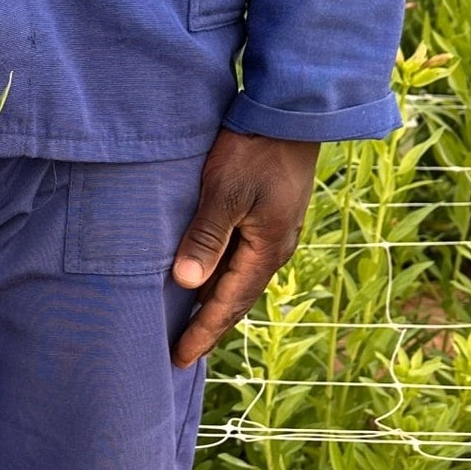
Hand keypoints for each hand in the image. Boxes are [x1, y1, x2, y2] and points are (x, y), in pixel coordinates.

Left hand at [170, 129, 319, 367]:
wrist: (291, 112)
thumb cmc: (255, 150)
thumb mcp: (225, 193)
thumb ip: (206, 238)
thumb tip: (186, 284)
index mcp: (267, 250)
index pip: (228, 304)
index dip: (203, 332)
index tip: (180, 357)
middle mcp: (274, 248)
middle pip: (237, 300)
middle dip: (210, 327)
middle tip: (183, 353)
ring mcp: (275, 233)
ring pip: (240, 280)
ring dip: (216, 304)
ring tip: (192, 326)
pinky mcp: (269, 217)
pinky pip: (242, 260)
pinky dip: (222, 279)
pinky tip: (205, 281)